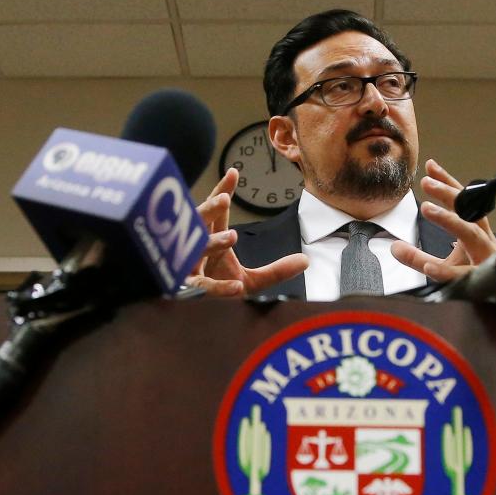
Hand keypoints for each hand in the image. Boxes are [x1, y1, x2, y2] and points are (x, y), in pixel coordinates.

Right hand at [185, 167, 307, 295]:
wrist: (207, 321)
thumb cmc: (224, 293)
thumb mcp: (255, 281)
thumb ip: (278, 270)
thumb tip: (306, 260)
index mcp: (212, 240)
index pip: (217, 213)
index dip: (223, 192)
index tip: (233, 173)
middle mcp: (198, 249)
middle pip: (200, 222)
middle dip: (210, 209)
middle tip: (224, 200)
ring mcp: (190, 268)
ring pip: (197, 249)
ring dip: (213, 241)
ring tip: (231, 237)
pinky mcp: (189, 291)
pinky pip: (203, 287)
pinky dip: (220, 287)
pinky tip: (236, 287)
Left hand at [391, 158, 495, 281]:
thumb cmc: (476, 276)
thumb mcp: (444, 264)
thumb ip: (419, 256)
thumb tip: (394, 247)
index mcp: (476, 231)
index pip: (462, 201)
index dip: (447, 183)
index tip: (430, 167)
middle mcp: (483, 240)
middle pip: (469, 210)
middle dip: (449, 194)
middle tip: (426, 183)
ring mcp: (485, 258)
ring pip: (470, 234)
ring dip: (450, 220)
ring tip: (427, 209)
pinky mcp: (482, 280)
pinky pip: (464, 275)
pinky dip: (446, 271)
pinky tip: (431, 267)